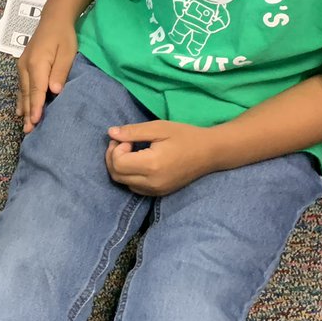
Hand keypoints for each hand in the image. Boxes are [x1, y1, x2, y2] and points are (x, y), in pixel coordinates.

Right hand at [16, 19, 77, 132]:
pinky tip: (19, 110)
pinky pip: (21, 87)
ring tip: (25, 126)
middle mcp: (25, 66)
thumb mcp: (67, 52)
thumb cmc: (63, 36)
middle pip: (27, 94)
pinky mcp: (23, 66)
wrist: (53, 19)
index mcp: (37, 63)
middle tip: (29, 131)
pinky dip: (21, 100)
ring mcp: (22, 66)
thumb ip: (60, 71)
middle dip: (28, 113)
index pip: (37, 90)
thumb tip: (54, 91)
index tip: (36, 121)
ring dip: (24, 109)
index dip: (36, 107)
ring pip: (22, 92)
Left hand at [104, 121, 219, 195]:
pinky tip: (138, 162)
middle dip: (113, 157)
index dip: (116, 148)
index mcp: (152, 165)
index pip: (117, 163)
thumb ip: (133, 131)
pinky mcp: (159, 193)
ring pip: (123, 182)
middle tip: (123, 142)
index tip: (128, 138)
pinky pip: (134, 187)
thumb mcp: (158, 127)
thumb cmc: (185, 136)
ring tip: (130, 151)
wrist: (211, 153)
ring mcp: (156, 191)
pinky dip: (129, 175)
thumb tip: (110, 133)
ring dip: (119, 167)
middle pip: (116, 175)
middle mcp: (152, 182)